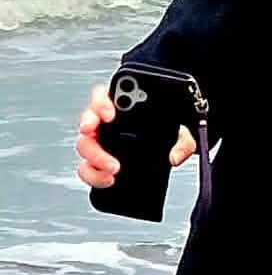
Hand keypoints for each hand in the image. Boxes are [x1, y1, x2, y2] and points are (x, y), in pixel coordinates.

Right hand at [74, 83, 193, 189]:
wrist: (163, 153)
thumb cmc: (168, 134)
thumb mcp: (181, 133)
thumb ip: (183, 142)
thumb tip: (175, 156)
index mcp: (123, 106)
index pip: (104, 95)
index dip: (102, 102)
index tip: (110, 114)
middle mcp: (106, 123)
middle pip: (88, 121)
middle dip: (91, 132)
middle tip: (104, 147)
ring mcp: (99, 141)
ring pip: (85, 146)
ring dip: (96, 158)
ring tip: (114, 169)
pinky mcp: (97, 161)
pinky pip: (87, 168)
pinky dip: (94, 175)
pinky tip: (108, 179)